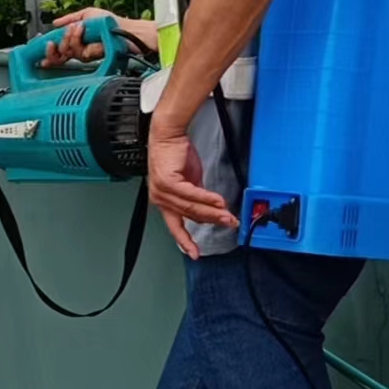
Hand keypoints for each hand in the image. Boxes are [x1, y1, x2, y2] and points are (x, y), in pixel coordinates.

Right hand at [43, 9, 157, 67]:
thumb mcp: (87, 14)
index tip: (43, 46)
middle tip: (57, 37)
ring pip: (67, 52)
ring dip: (70, 38)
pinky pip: (78, 52)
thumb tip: (55, 23)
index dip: (49, 51)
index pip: (59, 48)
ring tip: (77, 28)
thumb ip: (69, 18)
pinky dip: (78, 39)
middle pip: (58, 55)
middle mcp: (79, 49)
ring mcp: (85, 54)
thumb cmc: (110, 22)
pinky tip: (82, 30)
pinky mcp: (92, 57)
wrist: (124, 30)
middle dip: (55, 45)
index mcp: (77, 40)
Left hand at [148, 119, 237, 258]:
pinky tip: (218, 201)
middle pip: (189, 216)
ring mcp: (162, 191)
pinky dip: (206, 199)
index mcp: (164, 201)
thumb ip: (196, 197)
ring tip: (227, 215)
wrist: (168, 134)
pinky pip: (190, 195)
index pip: (175, 226)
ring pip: (191, 208)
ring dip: (212, 212)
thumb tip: (210, 209)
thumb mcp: (189, 181)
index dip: (185, 241)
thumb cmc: (176, 154)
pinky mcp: (167, 181)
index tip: (194, 253)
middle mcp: (160, 199)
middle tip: (229, 224)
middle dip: (212, 222)